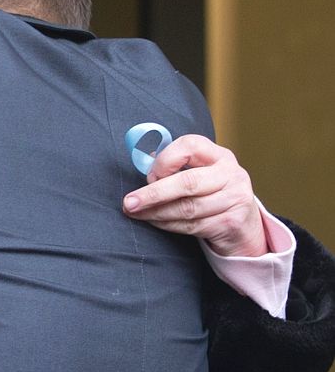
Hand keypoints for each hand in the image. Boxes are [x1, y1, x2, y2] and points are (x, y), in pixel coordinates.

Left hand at [122, 134, 266, 256]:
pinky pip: (191, 225)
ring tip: (135, 213)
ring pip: (187, 208)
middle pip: (187, 182)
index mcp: (219, 156)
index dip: (165, 160)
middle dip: (153, 193)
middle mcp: (231, 174)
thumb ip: (175, 167)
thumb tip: (143, 162)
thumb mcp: (200, 173)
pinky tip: (154, 222)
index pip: (190, 146)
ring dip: (155, 212)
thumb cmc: (210, 194)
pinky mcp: (231, 222)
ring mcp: (235, 198)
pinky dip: (168, 225)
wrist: (242, 224)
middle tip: (129, 202)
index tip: (149, 175)